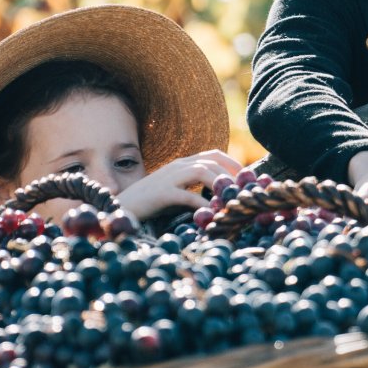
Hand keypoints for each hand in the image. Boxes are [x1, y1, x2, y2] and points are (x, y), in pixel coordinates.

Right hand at [115, 150, 241, 220]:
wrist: (121, 208)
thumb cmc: (151, 204)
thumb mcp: (177, 192)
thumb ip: (195, 191)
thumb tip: (220, 200)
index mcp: (182, 164)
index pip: (212, 154)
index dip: (232, 163)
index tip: (246, 176)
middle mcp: (177, 166)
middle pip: (210, 162)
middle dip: (231, 174)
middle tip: (245, 189)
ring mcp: (169, 178)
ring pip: (201, 172)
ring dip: (220, 184)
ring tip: (232, 198)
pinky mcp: (161, 193)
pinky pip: (187, 195)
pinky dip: (202, 204)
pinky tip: (212, 213)